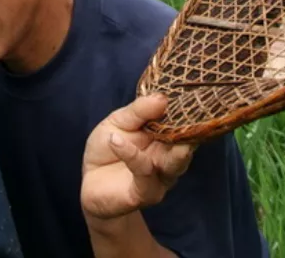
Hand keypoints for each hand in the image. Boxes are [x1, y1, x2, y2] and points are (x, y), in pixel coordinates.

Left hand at [81, 94, 194, 219]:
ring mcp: (162, 177)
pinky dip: (130, 154)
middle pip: (189, 144)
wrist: (90, 184)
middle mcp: (171, 158)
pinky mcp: (146, 192)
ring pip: (175, 162)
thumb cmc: (108, 149)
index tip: (193, 92)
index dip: (189, 109)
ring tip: (159, 127)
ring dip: (172, 144)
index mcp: (167, 138)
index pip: (184, 123)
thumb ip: (139, 111)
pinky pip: (143, 172)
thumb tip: (163, 97)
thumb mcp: (119, 122)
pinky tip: (116, 140)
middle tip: (193, 112)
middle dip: (192, 129)